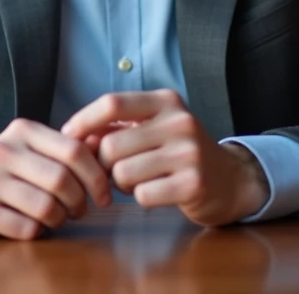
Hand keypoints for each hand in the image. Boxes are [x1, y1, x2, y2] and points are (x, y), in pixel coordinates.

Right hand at [0, 118, 112, 239]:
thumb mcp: (30, 148)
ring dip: (60, 219)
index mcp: (22, 130)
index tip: (104, 196)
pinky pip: (26, 228)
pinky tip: (33, 226)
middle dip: (80, 202)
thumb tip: (106, 150)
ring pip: (46, 207)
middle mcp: (2, 150)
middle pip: (62, 180)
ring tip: (57, 218)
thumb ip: (64, 148)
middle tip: (79, 210)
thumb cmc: (4, 169)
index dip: (97, 177)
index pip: (74, 151)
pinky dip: (38, 232)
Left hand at [61, 89, 269, 226]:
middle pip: (111, 145)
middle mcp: (179, 121)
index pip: (113, 103)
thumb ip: (116, 127)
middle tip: (115, 171)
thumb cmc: (179, 152)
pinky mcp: (193, 183)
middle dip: (104, 164)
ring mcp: (189, 152)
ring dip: (122, 184)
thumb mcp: (152, 128)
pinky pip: (142, 195)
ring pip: (123, 173)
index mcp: (166, 101)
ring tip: (138, 181)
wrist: (229, 179)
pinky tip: (156, 192)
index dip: (84, 120)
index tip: (69, 136)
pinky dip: (141, 198)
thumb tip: (75, 136)